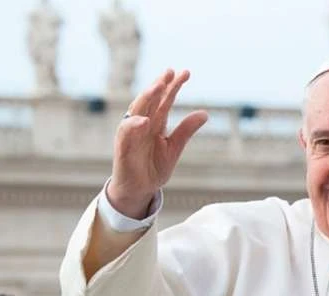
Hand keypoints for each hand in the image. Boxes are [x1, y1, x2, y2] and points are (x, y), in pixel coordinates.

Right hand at [107, 69, 208, 218]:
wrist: (139, 190)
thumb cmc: (153, 167)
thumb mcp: (174, 148)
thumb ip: (186, 130)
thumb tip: (205, 113)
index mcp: (155, 122)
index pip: (165, 100)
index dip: (174, 86)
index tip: (186, 73)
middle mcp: (142, 123)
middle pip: (151, 100)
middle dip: (159, 85)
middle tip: (169, 72)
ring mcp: (132, 134)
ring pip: (137, 110)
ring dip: (146, 98)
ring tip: (158, 86)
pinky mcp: (123, 147)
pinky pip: (126, 133)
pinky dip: (134, 126)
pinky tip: (144, 120)